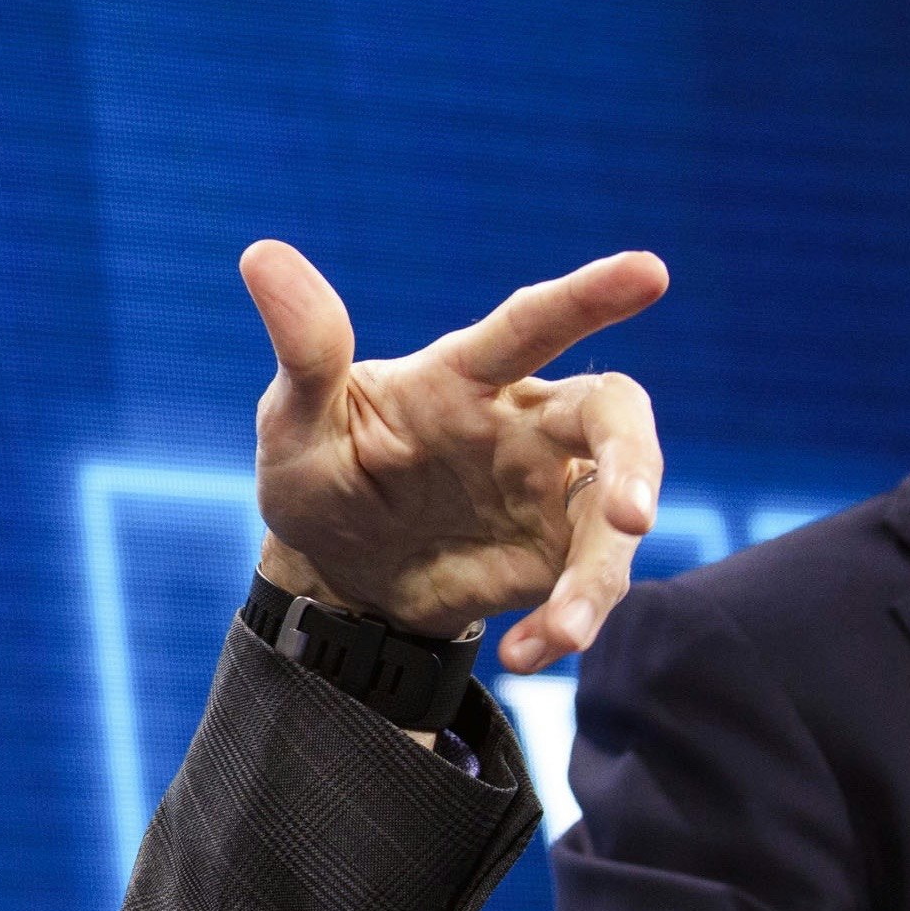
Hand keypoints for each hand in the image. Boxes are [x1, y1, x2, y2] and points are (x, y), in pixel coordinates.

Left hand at [242, 240, 668, 672]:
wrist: (335, 572)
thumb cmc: (317, 471)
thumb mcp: (294, 420)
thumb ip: (304, 350)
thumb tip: (260, 255)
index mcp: (464, 374)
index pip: (531, 324)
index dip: (589, 297)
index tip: (649, 272)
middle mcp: (523, 425)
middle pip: (612, 417)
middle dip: (635, 460)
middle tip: (631, 516)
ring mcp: (547, 491)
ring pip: (612, 514)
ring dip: (601, 576)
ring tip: (566, 631)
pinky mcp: (554, 556)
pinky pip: (585, 585)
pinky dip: (565, 625)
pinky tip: (524, 655)